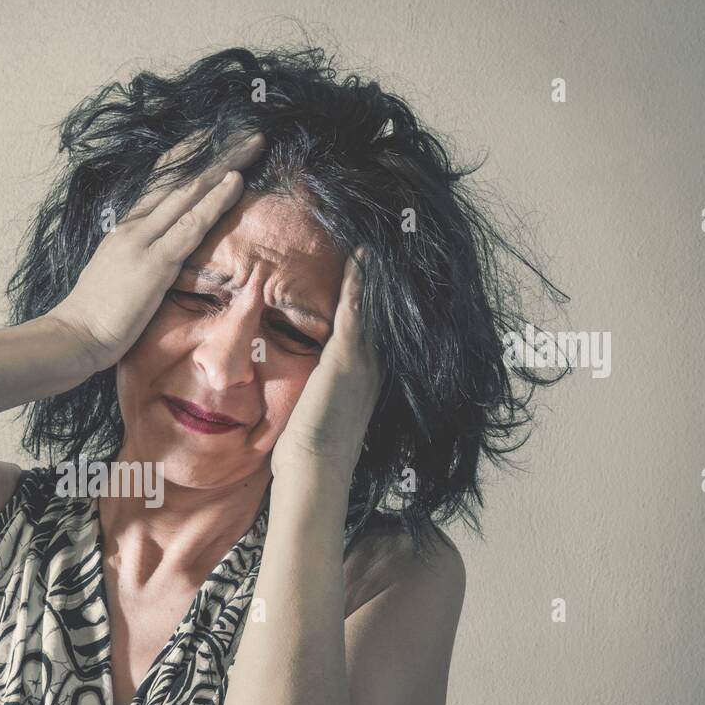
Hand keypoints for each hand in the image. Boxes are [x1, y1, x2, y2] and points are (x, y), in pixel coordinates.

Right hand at [45, 129, 266, 373]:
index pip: (160, 183)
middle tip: (245, 131)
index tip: (211, 138)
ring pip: (189, 192)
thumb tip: (154, 259)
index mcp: (125, 228)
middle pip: (179, 178)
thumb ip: (135, 258)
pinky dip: (215, 202)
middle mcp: (134, 225)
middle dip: (213, 152)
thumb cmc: (93, 315)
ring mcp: (144, 241)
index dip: (187, 158)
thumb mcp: (116, 275)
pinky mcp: (155, 263)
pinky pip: (191, 226)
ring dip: (224, 166)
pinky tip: (235, 182)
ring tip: (252, 144)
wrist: (74, 334)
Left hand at [271, 247, 383, 486]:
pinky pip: (355, 308)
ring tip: (380, 234)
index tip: (382, 263)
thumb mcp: (323, 410)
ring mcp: (363, 359)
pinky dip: (358, 279)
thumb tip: (317, 382)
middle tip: (394, 236)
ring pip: (375, 303)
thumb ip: (325, 388)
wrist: (314, 471)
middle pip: (385, 308)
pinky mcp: (346, 358)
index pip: (379, 323)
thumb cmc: (309, 449)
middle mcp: (374, 363)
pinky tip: (361, 252)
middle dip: (389, 275)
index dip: (380, 294)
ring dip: (376, 269)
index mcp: (369, 373)